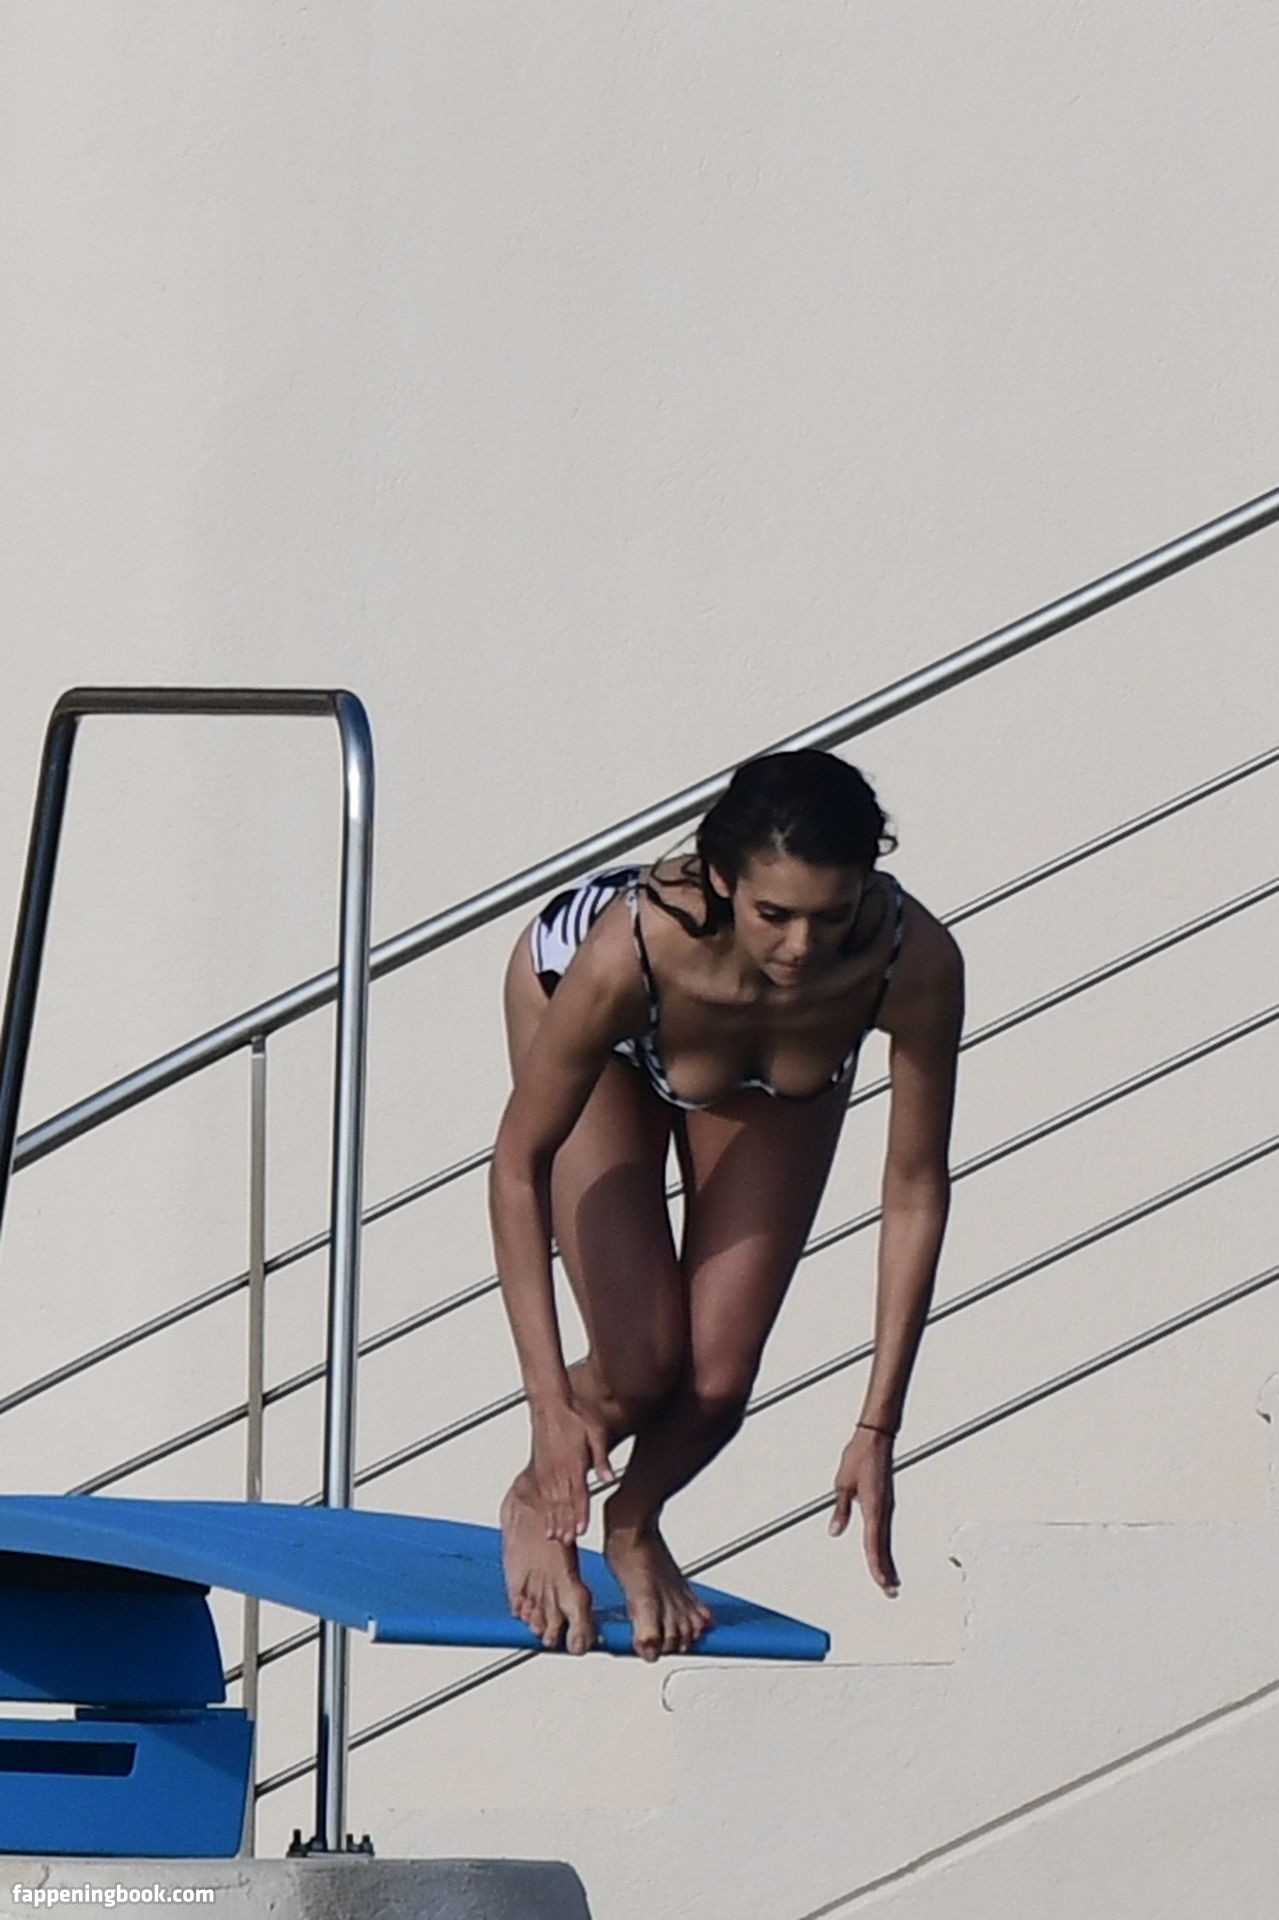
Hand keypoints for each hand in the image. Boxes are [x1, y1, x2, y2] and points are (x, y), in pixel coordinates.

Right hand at [530, 1402, 615, 1543]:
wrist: (549, 1402)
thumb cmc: (573, 1414)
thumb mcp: (595, 1432)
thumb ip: (601, 1458)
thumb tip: (610, 1477)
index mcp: (572, 1462)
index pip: (577, 1494)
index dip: (579, 1514)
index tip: (581, 1530)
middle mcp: (557, 1468)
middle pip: (562, 1502)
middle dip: (566, 1523)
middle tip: (568, 1542)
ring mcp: (546, 1469)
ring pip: (550, 1501)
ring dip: (554, 1520)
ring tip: (556, 1537)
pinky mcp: (539, 1467)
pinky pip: (542, 1493)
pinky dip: (544, 1509)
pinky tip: (545, 1519)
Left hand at [829, 1426, 898, 1596]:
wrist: (876, 1438)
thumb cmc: (859, 1456)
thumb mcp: (843, 1483)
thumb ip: (841, 1509)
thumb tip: (835, 1530)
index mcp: (872, 1507)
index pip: (874, 1543)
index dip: (877, 1565)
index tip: (880, 1582)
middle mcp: (882, 1510)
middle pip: (883, 1547)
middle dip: (886, 1570)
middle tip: (890, 1591)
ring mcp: (886, 1506)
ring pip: (886, 1540)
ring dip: (887, 1560)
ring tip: (890, 1580)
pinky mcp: (886, 1502)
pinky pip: (886, 1530)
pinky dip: (885, 1545)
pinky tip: (883, 1552)